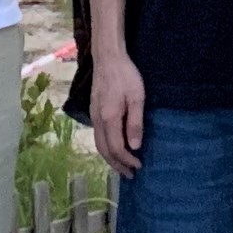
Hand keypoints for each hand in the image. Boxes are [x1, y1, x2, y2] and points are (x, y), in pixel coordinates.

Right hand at [90, 51, 148, 176]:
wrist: (107, 58)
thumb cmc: (126, 75)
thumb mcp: (137, 97)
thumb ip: (135, 123)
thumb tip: (135, 147)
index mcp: (109, 118)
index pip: (116, 148)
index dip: (126, 160)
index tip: (139, 166)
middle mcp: (97, 120)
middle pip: (104, 151)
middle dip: (117, 165)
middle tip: (130, 174)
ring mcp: (93, 116)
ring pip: (99, 144)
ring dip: (110, 158)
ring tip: (123, 166)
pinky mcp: (94, 111)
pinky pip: (98, 136)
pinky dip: (106, 148)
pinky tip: (115, 148)